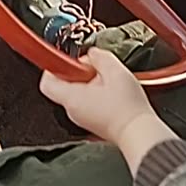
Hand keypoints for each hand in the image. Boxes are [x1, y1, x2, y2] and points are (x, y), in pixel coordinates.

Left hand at [39, 48, 154, 143]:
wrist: (139, 131)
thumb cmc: (127, 108)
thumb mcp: (116, 70)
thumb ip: (99, 56)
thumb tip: (92, 53)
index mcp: (72, 98)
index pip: (47, 80)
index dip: (54, 66)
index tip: (69, 59)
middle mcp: (72, 110)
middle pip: (64, 85)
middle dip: (80, 72)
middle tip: (96, 69)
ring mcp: (82, 118)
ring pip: (77, 93)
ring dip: (90, 83)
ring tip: (108, 81)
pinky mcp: (92, 122)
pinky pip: (87, 103)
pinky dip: (96, 94)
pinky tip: (113, 92)